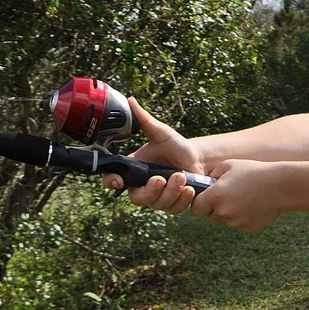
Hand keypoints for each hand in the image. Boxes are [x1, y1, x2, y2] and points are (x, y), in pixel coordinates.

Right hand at [101, 96, 204, 212]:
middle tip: (160, 179)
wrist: (197, 158)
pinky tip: (189, 189)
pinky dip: (182, 200)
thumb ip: (144, 119)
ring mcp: (159, 198)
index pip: (114, 179)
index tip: (117, 181)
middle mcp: (144, 186)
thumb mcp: (160, 132)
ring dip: (171, 192)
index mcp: (135, 169)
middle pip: (137, 198)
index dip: (111, 182)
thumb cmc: (176, 146)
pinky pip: (174, 209)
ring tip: (182, 177)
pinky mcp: (174, 204)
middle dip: (150, 191)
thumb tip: (130, 100)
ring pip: (158, 205)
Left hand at [190, 160, 283, 231]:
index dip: (200, 203)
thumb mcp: (228, 166)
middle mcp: (224, 212)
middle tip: (227, 195)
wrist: (281, 185)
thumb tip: (202, 185)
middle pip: (210, 216)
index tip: (206, 198)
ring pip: (225, 220)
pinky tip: (253, 204)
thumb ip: (211, 176)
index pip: (196, 209)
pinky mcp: (248, 228)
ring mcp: (237, 222)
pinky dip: (243, 216)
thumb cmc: (254, 171)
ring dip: (229, 212)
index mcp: (216, 196)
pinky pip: (239, 224)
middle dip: (215, 207)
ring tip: (243, 197)